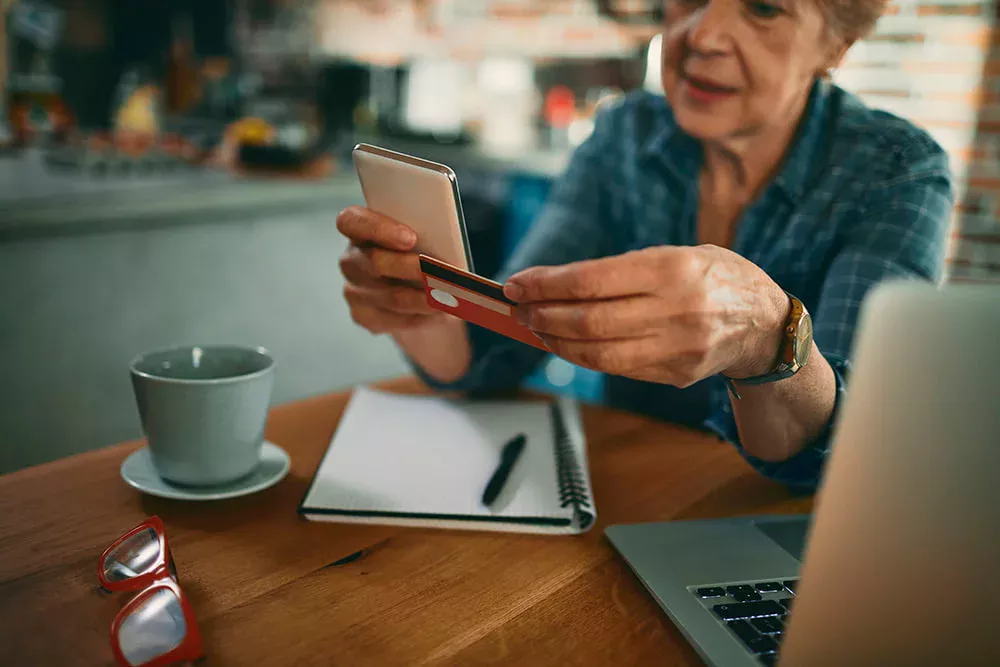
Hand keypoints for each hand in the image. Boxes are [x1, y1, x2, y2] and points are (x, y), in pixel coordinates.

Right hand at [336, 206, 443, 334]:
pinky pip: (392, 320)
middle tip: (442, 275)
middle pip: (375, 263)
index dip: (379, 229)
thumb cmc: (416, 248)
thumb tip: (448, 246)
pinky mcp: (362, 316)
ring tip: (451, 299)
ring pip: (389, 297)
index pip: (351, 221)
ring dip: (424, 299)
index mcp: (357, 227)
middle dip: (413, 269)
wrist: (410, 283)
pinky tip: (440, 315)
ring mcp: (353, 290)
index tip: (410, 238)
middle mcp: (350, 259)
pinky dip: (420, 318)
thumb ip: (424, 233)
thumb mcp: (419, 234)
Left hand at [504, 245, 789, 386]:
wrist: (766, 324)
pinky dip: (583, 357)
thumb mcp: (677, 254)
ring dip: (556, 342)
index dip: (547, 284)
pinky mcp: (675, 375)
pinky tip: (565, 344)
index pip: (592, 281)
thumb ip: (622, 270)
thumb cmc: (714, 278)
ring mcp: (677, 348)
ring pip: (598, 353)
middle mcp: (676, 310)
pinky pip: (617, 368)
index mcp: (673, 269)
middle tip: (519, 308)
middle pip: (589, 321)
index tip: (517, 284)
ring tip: (535, 327)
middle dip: (543, 315)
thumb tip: (557, 286)